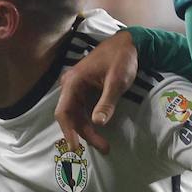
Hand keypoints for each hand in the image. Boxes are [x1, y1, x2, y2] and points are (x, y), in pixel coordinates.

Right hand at [55, 30, 137, 154]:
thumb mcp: (117, 82)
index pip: (64, 112)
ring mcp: (77, 88)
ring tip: (103, 144)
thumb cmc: (121, 59)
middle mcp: (71, 86)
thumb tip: (98, 123)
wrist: (128, 44)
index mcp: (74, 82)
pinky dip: (89, 121)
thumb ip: (107, 103)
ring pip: (77, 114)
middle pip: (71, 116)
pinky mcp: (85, 90)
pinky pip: (82, 109)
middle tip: (103, 147)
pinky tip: (99, 131)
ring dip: (88, 129)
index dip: (68, 132)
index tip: (75, 148)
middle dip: (84, 134)